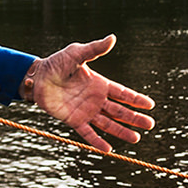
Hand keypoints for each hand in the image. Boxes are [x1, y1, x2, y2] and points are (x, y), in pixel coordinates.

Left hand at [22, 32, 154, 151]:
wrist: (37, 77)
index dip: (136, 99)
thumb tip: (112, 38)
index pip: (122, 94)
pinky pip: (87, 133)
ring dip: (122, 131)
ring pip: (108, 124)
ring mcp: (86, 111)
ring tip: (136, 139)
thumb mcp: (77, 53)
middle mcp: (96, 100)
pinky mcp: (74, 120)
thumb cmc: (56, 63)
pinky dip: (97, 141)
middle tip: (150, 125)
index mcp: (100, 84)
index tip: (150, 105)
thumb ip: (95, 49)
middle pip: (120, 111)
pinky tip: (108, 150)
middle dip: (135, 118)